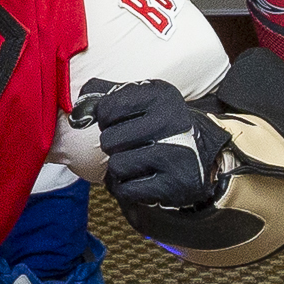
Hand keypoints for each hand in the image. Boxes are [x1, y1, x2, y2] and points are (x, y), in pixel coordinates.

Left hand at [76, 79, 238, 215]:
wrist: (206, 154)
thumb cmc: (163, 125)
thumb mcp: (143, 99)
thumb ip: (106, 94)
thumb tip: (78, 108)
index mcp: (159, 95)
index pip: (106, 109)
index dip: (106, 120)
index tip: (122, 122)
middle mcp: (170, 121)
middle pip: (108, 140)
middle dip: (114, 146)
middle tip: (133, 145)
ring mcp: (174, 154)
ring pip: (116, 166)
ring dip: (121, 169)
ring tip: (139, 162)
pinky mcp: (174, 184)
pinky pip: (126, 190)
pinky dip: (127, 188)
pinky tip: (143, 179)